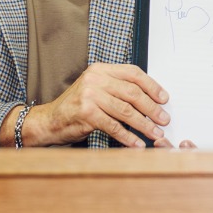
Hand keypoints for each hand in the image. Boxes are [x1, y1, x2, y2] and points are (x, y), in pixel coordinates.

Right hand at [5, 63, 171, 147]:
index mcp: (101, 70)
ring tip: (156, 133)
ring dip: (144, 124)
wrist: (48, 120)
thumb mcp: (96, 89)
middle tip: (164, 119)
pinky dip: (127, 136)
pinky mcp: (86, 113)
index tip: (164, 99)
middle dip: (152, 108)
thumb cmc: (76, 106)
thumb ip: (117, 88)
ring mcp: (90, 95)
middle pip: (132, 93)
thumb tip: (150, 100)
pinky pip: (113, 126)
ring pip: (125, 110)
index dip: (152, 86)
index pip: (133, 73)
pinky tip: (136, 143)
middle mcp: (96, 79)